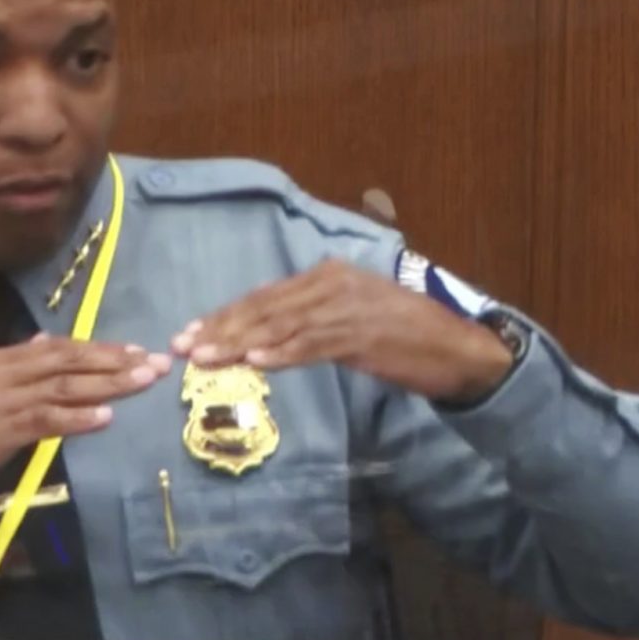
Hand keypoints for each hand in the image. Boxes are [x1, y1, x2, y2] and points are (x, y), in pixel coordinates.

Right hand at [0, 336, 171, 542]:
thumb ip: (12, 373)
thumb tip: (44, 344)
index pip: (56, 349)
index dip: (99, 350)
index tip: (136, 352)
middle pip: (65, 360)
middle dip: (114, 361)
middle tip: (155, 363)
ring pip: (61, 386)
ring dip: (108, 385)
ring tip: (143, 383)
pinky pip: (44, 420)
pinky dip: (77, 418)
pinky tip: (106, 419)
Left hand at [170, 259, 513, 401]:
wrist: (456, 348)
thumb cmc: (405, 336)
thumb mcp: (352, 318)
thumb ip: (312, 321)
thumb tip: (267, 336)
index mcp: (327, 276)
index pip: (265, 297)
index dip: (225, 316)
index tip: (192, 333)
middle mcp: (331, 284)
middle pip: (263, 308)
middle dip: (220, 329)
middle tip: (182, 347)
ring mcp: (345, 309)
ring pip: (279, 327)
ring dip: (238, 344)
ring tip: (204, 358)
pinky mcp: (359, 337)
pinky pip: (310, 346)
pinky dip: (281, 354)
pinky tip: (254, 363)